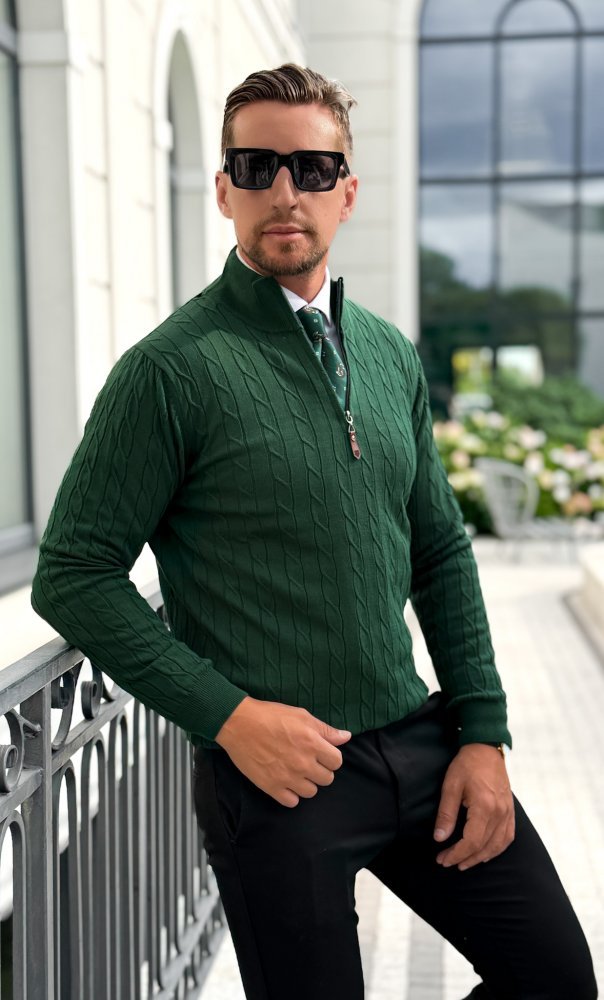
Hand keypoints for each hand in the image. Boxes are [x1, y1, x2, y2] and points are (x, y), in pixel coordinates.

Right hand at [215, 696, 351, 807]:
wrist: (239, 724)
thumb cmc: (270, 716)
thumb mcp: (301, 716)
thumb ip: (325, 729)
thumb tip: (346, 737)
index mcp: (312, 743)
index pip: (337, 761)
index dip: (330, 757)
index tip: (321, 753)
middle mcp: (303, 763)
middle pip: (327, 779)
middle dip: (320, 770)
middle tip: (308, 761)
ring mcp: (287, 777)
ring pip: (311, 792)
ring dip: (306, 783)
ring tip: (296, 771)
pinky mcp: (271, 787)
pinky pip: (291, 802)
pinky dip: (290, 794)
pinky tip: (285, 781)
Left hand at [433, 743, 514, 870]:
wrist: (486, 749)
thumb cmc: (467, 765)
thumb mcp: (451, 786)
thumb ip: (446, 813)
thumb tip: (439, 838)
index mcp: (485, 807)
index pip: (471, 841)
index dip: (456, 854)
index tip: (442, 859)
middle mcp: (500, 813)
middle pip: (484, 847)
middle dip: (465, 858)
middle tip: (447, 862)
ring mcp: (508, 812)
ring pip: (497, 846)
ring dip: (480, 858)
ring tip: (464, 862)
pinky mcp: (510, 811)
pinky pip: (507, 837)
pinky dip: (496, 849)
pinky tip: (485, 853)